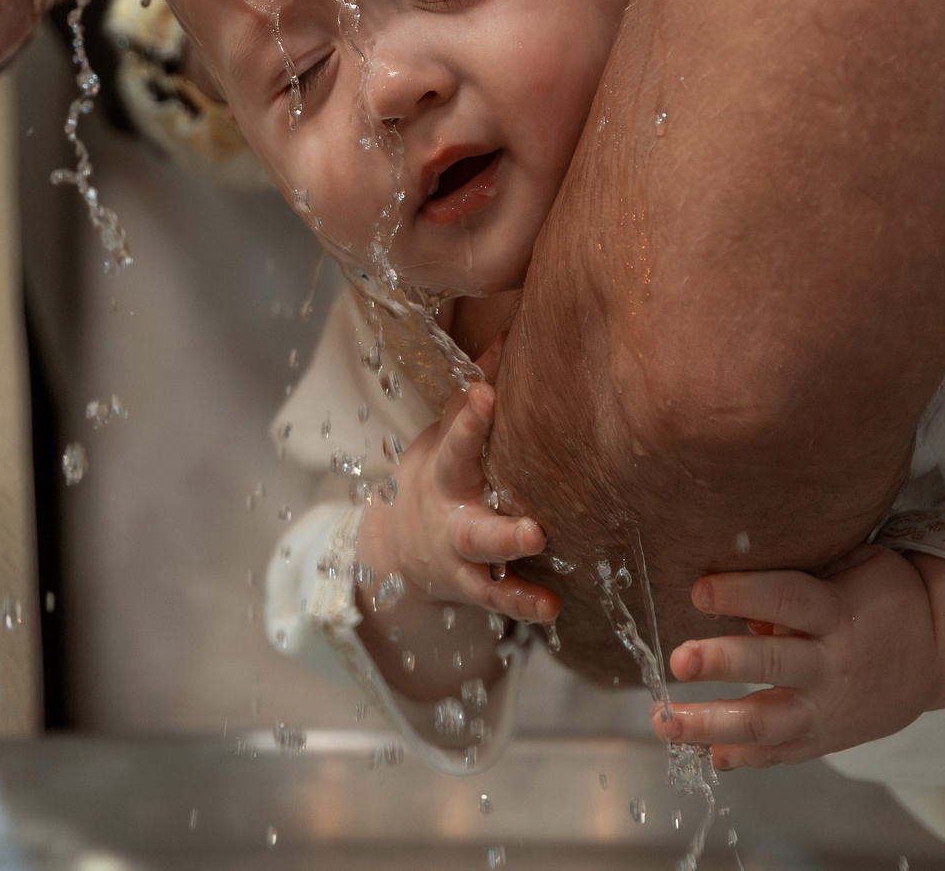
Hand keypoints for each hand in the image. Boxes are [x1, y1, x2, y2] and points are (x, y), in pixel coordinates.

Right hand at [358, 382, 558, 624]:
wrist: (393, 548)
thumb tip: (509, 338)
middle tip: (534, 525)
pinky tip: (551, 606)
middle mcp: (451, 512)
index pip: (458, 438)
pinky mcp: (471, 584)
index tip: (487, 391)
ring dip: (510, 556)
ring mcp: (459, 552)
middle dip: (497, 515)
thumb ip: (474, 401)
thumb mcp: (444, 440)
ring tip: (539, 547)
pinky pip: (496, 596)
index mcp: (446, 469)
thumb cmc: (436, 478)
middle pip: (471, 513)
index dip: (470, 416)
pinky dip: (522, 601)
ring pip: (482, 556)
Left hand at [653, 546, 939, 768]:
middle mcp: (832, 664)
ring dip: (711, 724)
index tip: (698, 590)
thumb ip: (799, 579)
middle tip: (677, 661)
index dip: (743, 594)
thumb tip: (740, 604)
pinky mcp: (826, 739)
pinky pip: (780, 754)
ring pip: (767, 723)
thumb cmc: (883, 597)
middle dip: (722, 663)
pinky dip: (742, 758)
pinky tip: (703, 753)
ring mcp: (828, 709)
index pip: (787, 600)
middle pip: (773, 665)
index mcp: (838, 612)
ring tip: (663, 722)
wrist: (937, 655)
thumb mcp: (853, 568)